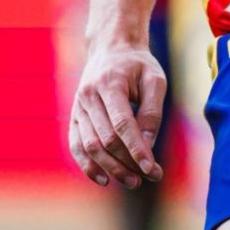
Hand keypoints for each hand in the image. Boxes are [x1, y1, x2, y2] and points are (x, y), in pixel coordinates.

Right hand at [68, 40, 167, 189]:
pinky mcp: (75, 116)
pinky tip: (104, 180)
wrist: (111, 47)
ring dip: (111, 168)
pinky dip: (87, 165)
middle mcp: (88, 95)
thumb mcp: (154, 79)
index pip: (122, 124)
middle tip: (149, 177)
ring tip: (133, 182)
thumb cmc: (137, 65)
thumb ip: (152, 111)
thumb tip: (147, 145)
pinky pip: (76, 145)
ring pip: (91, 146)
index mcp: (109, 83)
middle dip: (128, 162)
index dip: (137, 149)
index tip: (152, 170)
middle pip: (106, 139)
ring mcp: (78, 106)